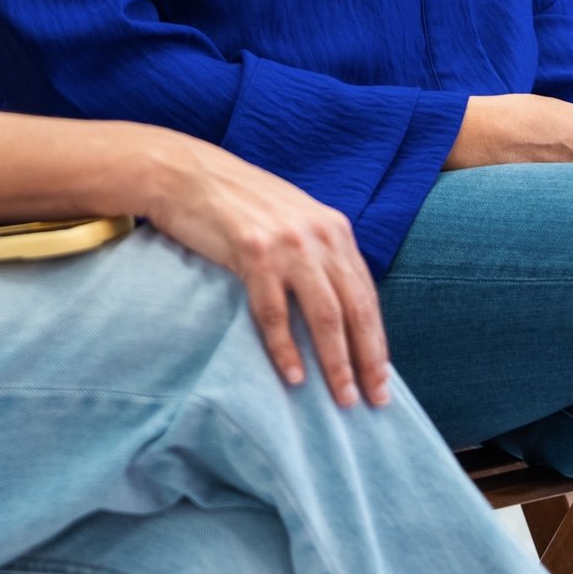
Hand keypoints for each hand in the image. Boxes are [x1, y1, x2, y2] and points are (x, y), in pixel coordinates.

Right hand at [142, 138, 389, 409]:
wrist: (188, 174)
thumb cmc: (239, 204)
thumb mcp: (293, 220)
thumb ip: (318, 254)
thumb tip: (338, 308)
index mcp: (334, 228)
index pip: (366, 293)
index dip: (377, 339)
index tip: (384, 378)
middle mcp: (319, 235)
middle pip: (354, 308)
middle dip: (367, 358)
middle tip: (374, 399)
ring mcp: (288, 243)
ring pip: (324, 314)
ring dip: (335, 361)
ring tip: (341, 397)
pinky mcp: (254, 253)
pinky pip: (275, 311)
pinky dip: (285, 348)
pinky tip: (293, 376)